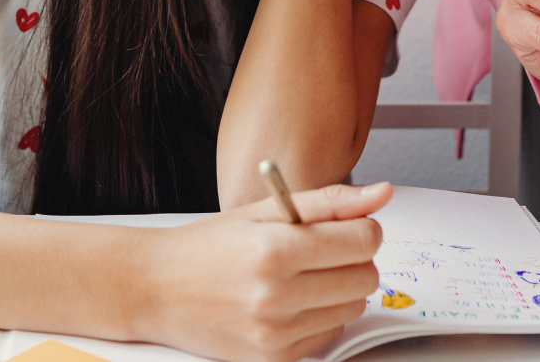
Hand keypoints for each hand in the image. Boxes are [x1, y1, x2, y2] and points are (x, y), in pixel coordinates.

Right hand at [136, 180, 391, 361]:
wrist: (157, 288)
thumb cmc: (210, 245)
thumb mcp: (267, 208)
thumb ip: (330, 201)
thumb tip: (382, 194)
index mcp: (276, 248)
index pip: (362, 241)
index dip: (366, 229)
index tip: (354, 226)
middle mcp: (277, 296)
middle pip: (365, 278)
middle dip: (356, 259)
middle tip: (327, 249)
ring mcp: (275, 334)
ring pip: (352, 308)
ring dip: (341, 288)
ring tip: (307, 274)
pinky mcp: (273, 360)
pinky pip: (328, 336)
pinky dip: (322, 316)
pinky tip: (294, 300)